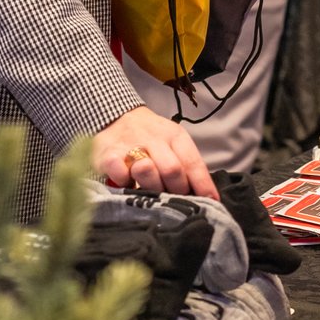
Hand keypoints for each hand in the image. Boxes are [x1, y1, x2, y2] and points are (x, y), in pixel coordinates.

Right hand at [94, 105, 218, 198]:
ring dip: (152, 187)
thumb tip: (207, 196)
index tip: (211, 202)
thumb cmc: (151, 138)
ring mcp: (130, 145)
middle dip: (177, 190)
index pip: (192, 162)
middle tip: (175, 201)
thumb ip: (185, 166)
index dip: (202, 184)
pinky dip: (124, 183)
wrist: (116, 117)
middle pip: (172, 169)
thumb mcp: (172, 144)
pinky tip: (126, 184)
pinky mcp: (108, 154)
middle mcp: (154, 138)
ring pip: (147, 170)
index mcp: (175, 136)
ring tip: (151, 193)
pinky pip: (119, 173)